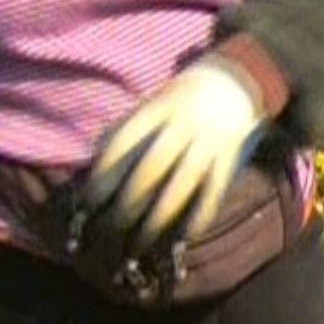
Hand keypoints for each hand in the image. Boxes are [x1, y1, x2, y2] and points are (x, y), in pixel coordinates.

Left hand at [82, 58, 267, 258]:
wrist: (236, 79)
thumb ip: (128, 128)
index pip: (123, 145)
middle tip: (108, 230)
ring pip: (180, 185)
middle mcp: (182, 124)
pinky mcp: (229, 157)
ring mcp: (209, 141)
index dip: (103, 176)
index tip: (87, 203)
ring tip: (139, 244)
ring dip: (157, 219)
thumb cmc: (183, 96)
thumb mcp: (153, 101)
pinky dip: (199, 217)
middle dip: (127, 204)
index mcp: (158, 108)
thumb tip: (94, 162)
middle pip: (149, 170)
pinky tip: (183, 238)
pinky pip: (212, 192)